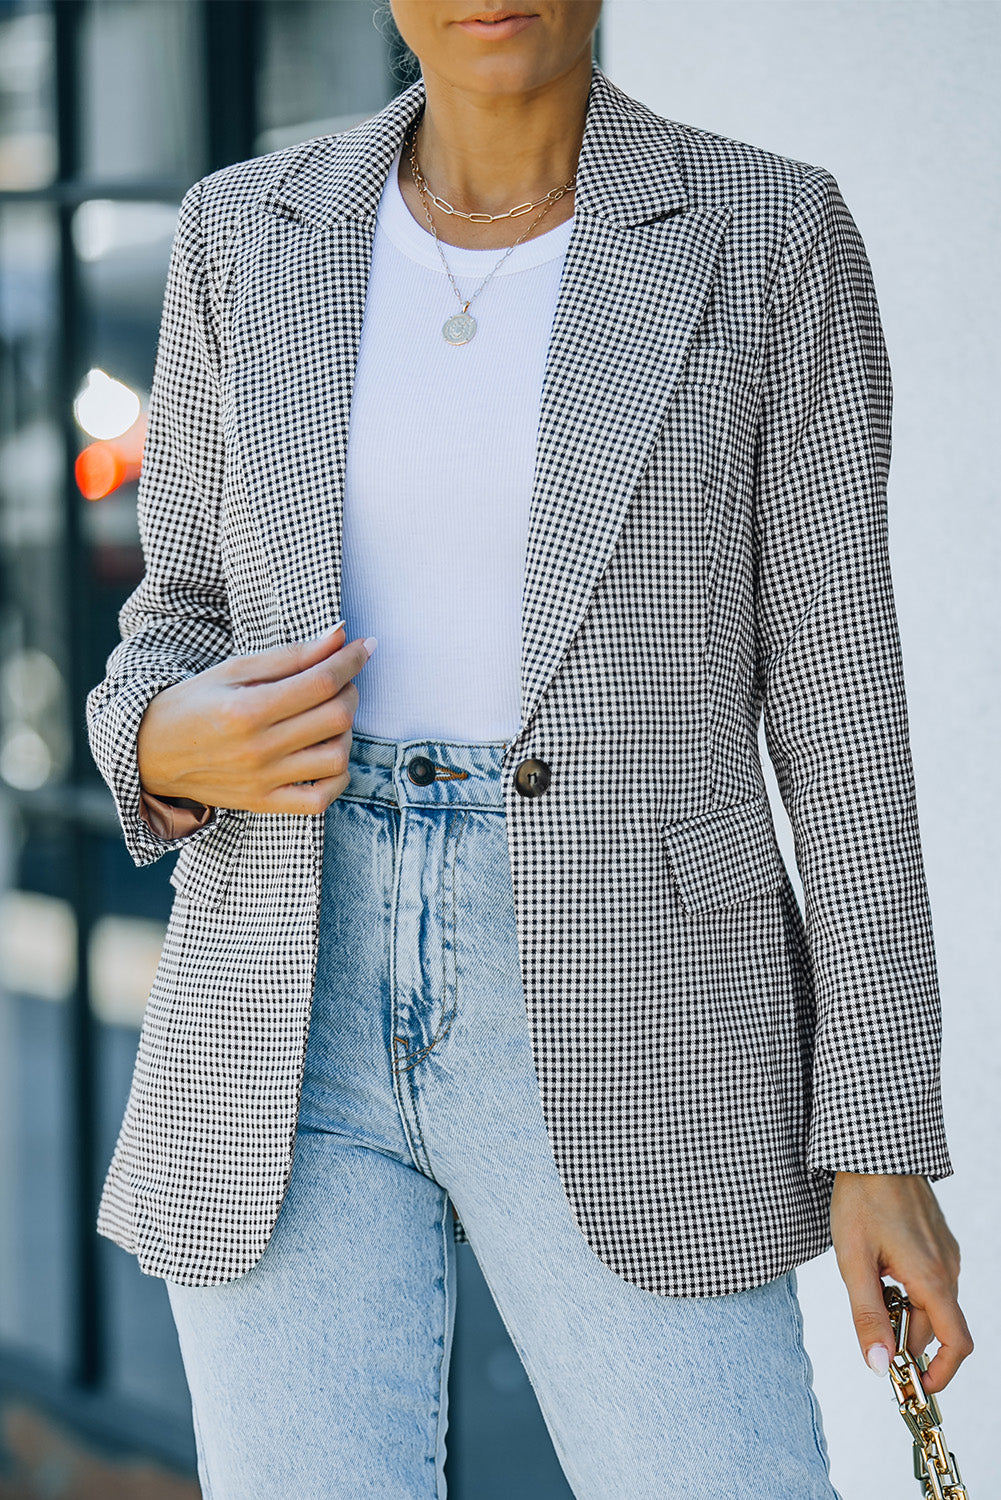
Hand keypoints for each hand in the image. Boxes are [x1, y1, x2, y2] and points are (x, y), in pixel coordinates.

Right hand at [136, 625, 374, 815]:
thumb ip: (290, 656)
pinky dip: (338, 777)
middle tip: (342, 679)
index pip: (320, 683)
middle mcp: (257, 749)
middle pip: (334, 718)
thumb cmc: (194, 703)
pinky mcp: (264, 802)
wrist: (152, 752)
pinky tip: (329, 753)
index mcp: (246, 710)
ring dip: (347, 731)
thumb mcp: (235, 670)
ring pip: (336, 757)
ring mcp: (263, 781)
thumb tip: (339, 636)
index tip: (364, 646)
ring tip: (331, 715)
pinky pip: (320, 800)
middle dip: (350, 691)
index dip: (350, 661)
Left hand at [830, 1171, 972, 1392]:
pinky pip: (928, 1280)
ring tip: (866, 1287)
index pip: (956, 1344)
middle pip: (934, 1326)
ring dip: (902, 1311)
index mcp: (932, 1278)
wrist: (874, 1147)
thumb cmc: (862, 1197)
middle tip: (868, 1339)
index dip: (940, 1373)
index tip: (913, 1385)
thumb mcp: (854, 1261)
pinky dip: (906, 1289)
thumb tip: (878, 1366)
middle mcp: (948, 1268)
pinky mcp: (937, 1241)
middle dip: (905, 1340)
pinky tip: (878, 1270)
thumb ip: (867, 1316)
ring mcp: (946, 1253)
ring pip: (929, 1303)